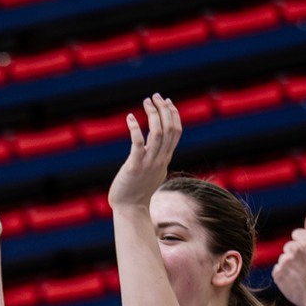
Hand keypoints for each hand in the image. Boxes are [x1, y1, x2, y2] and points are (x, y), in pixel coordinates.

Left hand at [108, 95, 182, 210]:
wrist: (130, 209)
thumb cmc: (138, 191)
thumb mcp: (154, 172)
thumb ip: (158, 159)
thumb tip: (160, 150)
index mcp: (166, 158)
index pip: (176, 132)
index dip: (173, 114)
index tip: (167, 101)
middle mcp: (160, 159)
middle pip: (170, 129)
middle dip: (164, 109)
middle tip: (155, 96)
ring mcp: (149, 163)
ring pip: (158, 133)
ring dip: (153, 114)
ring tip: (146, 102)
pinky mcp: (134, 166)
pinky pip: (138, 143)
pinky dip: (135, 128)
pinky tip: (130, 118)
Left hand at [271, 213, 305, 305]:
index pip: (296, 234)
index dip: (302, 245)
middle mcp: (296, 249)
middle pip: (288, 246)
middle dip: (295, 255)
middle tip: (305, 267)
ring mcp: (286, 262)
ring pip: (283, 258)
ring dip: (289, 265)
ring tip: (301, 275)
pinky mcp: (277, 273)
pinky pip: (277, 269)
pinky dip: (283, 275)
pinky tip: (293, 281)